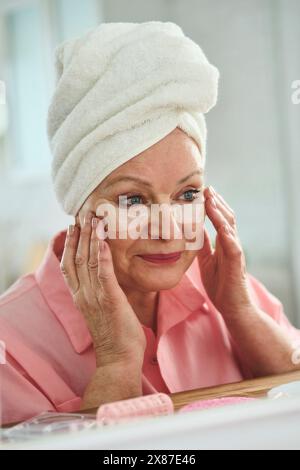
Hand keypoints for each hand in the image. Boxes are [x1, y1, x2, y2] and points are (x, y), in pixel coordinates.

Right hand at [60, 212, 146, 366]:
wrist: (118, 358)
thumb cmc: (115, 334)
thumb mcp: (102, 308)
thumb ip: (100, 290)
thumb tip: (104, 275)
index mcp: (80, 296)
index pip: (70, 265)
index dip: (71, 244)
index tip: (74, 226)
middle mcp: (83, 294)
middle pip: (76, 258)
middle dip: (79, 235)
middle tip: (83, 214)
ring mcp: (95, 297)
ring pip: (87, 261)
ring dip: (90, 238)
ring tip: (93, 219)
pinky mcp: (110, 299)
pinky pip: (103, 273)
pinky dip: (101, 255)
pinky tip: (103, 239)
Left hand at [197, 186, 253, 316]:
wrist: (233, 307)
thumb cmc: (220, 285)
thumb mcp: (206, 261)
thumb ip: (203, 246)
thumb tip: (194, 230)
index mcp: (224, 243)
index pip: (220, 219)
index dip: (213, 205)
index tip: (204, 192)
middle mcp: (231, 244)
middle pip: (227, 217)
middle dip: (217, 202)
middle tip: (207, 188)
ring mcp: (235, 252)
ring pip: (230, 227)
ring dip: (220, 212)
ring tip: (211, 199)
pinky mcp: (236, 263)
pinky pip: (233, 246)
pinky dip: (227, 234)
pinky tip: (220, 225)